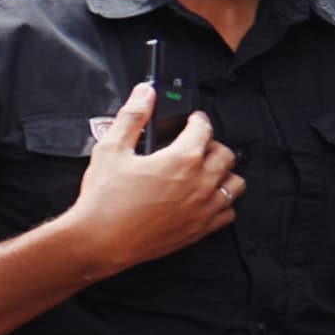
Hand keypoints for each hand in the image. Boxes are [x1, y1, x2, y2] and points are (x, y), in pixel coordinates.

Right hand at [62, 85, 241, 272]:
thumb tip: (145, 93)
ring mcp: (203, 207)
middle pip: (226, 154)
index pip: (203, 129)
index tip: (193, 120)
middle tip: (197, 145)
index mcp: (181, 158)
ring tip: (206, 172)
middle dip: (212, 145)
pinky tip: (204, 198)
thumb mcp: (111, 149)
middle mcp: (200, 182)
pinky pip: (229, 212)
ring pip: (235, 184)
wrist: (99, 241)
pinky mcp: (200, 229)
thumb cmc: (104, 199)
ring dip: (224, 174)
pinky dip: (222, 202)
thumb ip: (132, 117)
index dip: (198, 120)